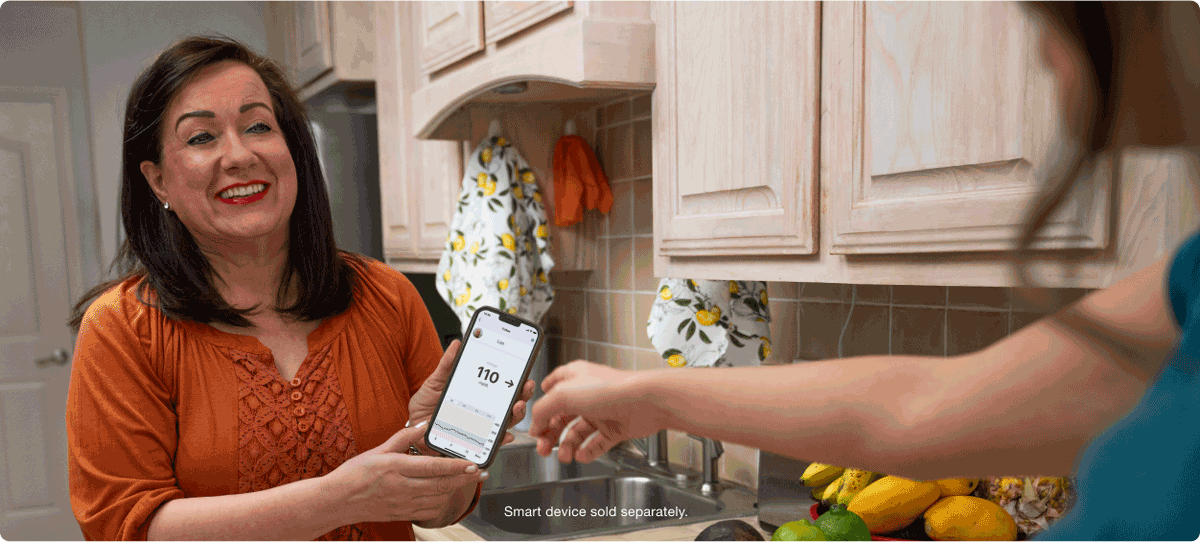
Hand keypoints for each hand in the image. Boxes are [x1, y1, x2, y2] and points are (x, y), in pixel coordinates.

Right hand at [324, 423, 485, 524]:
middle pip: (441, 485)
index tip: (473, 464)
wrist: (337, 501)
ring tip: (466, 480)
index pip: (433, 468)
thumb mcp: (379, 450)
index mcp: (395, 468)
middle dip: (465, 479)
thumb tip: (424, 424)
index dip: (457, 467)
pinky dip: (441, 502)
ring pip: (438, 499)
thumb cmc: (355, 474)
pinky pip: (428, 510)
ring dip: (455, 490)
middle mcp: (401, 487)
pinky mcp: (401, 514)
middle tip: (482, 472)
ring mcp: (402, 503)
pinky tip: (445, 494)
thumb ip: (404, 437)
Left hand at [407, 340, 535, 452]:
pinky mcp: (473, 444)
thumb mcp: (436, 381)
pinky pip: (491, 444)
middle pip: (511, 403)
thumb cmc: (427, 405)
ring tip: (516, 406)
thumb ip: (447, 364)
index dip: (518, 380)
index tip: (525, 371)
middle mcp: (484, 411)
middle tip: (525, 386)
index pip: (504, 386)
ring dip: (516, 415)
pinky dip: (501, 440)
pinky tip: (505, 435)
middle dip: (524, 395)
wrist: (413, 427)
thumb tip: (457, 343)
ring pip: (507, 423)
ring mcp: (481, 428)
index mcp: (479, 394)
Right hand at [530, 360, 663, 463]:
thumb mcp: (563, 395)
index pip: (551, 391)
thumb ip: (543, 409)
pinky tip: (582, 455)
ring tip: (564, 455)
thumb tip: (535, 424)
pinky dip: (588, 451)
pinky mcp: (615, 427)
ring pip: (578, 432)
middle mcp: (587, 393)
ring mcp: (602, 411)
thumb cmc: (609, 390)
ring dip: (568, 445)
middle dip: (550, 433)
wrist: (645, 401)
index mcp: (574, 378)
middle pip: (562, 416)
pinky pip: (597, 443)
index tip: (534, 426)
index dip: (541, 409)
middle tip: (544, 448)